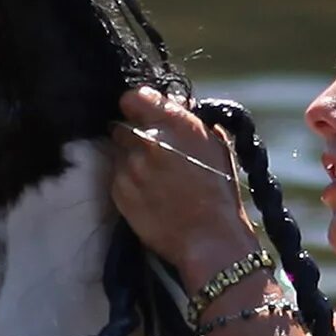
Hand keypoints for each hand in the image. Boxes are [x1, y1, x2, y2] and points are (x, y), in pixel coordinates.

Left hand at [109, 86, 261, 292]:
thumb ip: (187, 122)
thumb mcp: (214, 145)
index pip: (134, 97)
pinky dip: (128, 182)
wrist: (210, 238)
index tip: (142, 115)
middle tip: (151, 152)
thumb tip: (171, 107)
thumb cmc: (219, 192)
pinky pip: (116, 176)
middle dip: (134, 135)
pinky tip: (149, 194)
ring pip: (119, 152)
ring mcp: (129, 166)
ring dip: (131, 160)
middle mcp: (148, 140)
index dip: (138, 106)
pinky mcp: (118, 190)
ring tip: (154, 178)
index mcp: (174, 123)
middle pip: (123, 125)